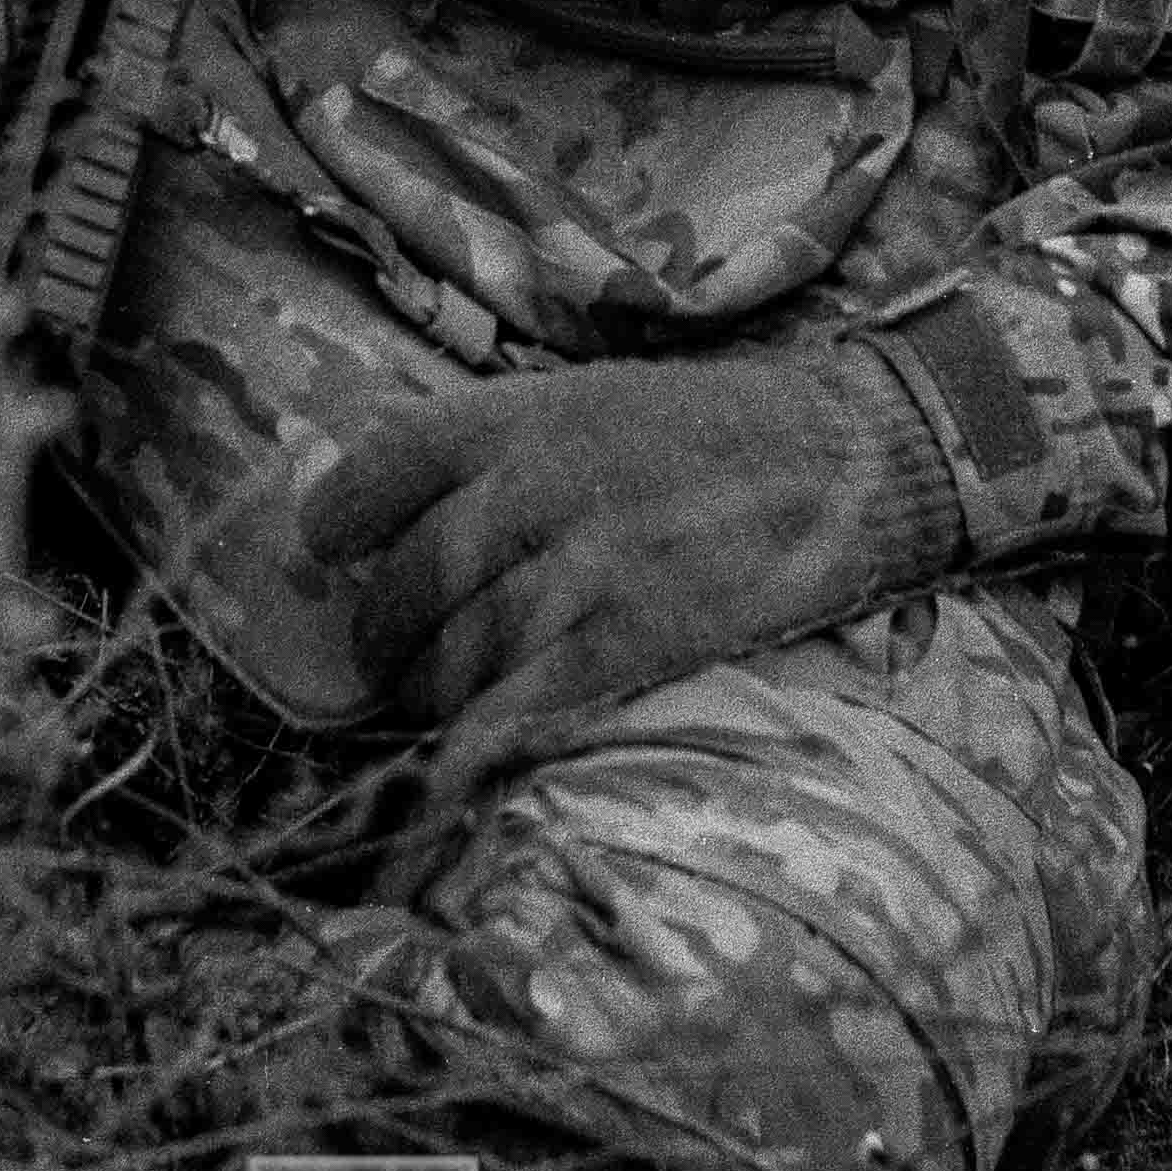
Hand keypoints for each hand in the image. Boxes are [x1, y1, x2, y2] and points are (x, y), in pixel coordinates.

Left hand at [299, 346, 962, 811]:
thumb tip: (403, 491)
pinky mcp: (629, 640)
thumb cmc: (719, 428)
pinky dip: (469, 751)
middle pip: (409, 579)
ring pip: (454, 653)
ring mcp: (582, 567)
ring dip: (426, 692)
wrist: (847, 458)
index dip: (336, 519)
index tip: (324, 549)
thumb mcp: (598, 396)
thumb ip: (506, 443)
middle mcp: (538, 487)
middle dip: (381, 632)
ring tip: (428, 701)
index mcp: (524, 416)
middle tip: (383, 655)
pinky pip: (516, 709)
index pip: (385, 465)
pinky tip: (451, 773)